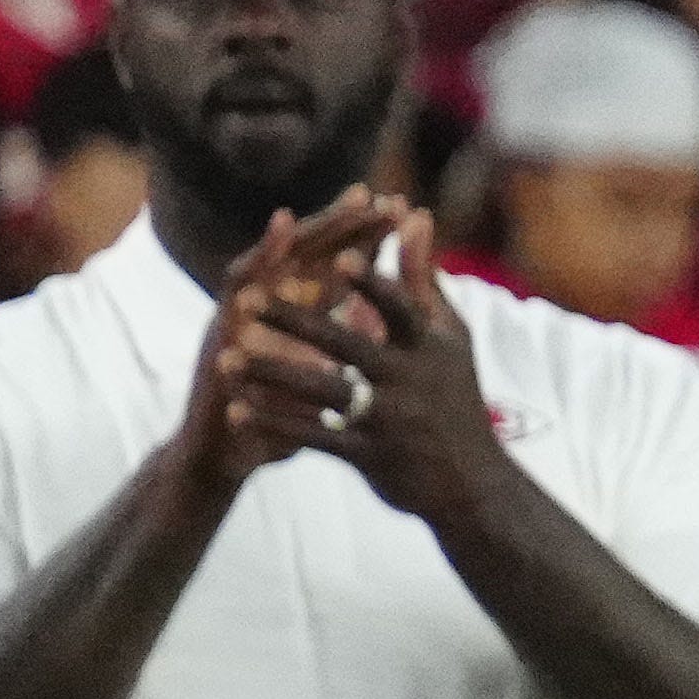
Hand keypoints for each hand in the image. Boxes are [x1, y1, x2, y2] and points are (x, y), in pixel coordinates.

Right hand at [176, 195, 394, 492]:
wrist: (231, 453)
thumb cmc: (283, 417)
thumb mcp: (328, 377)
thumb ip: (355, 340)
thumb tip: (399, 317)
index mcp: (301, 316)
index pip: (336, 266)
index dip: (366, 239)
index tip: (400, 209)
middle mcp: (271, 305)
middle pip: (306, 254)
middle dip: (338, 224)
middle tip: (371, 196)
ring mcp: (243, 312)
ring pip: (273, 260)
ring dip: (301, 232)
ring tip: (323, 208)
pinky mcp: (221, 328)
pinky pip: (238, 288)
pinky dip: (257, 261)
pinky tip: (276, 241)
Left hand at [255, 208, 513, 530]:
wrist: (474, 486)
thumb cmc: (457, 397)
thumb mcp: (450, 336)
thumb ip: (423, 276)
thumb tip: (414, 213)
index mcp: (430, 347)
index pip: (400, 309)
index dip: (372, 284)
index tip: (339, 255)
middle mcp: (410, 382)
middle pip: (347, 346)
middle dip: (294, 322)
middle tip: (246, 301)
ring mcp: (390, 421)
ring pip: (322, 393)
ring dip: (270, 376)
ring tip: (224, 360)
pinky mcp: (371, 457)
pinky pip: (315, 438)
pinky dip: (275, 425)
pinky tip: (238, 412)